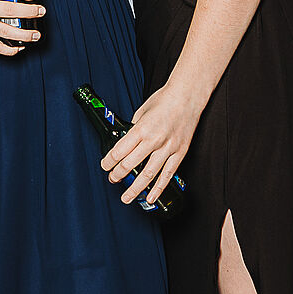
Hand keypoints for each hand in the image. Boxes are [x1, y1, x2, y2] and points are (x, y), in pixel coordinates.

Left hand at [101, 80, 204, 204]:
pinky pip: (168, 174)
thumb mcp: (141, 111)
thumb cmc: (164, 100)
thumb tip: (127, 140)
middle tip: (112, 179)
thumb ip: (134, 128)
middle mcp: (154, 140)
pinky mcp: (180, 152)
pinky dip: (159, 188)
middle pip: (130, 164)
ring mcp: (168, 148)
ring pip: (148, 174)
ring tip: (126, 197)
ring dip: (135, 188)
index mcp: (141, 129)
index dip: (108, 162)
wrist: (187, 96)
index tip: (105, 166)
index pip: (119, 151)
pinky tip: (151, 197)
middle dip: (118, 174)